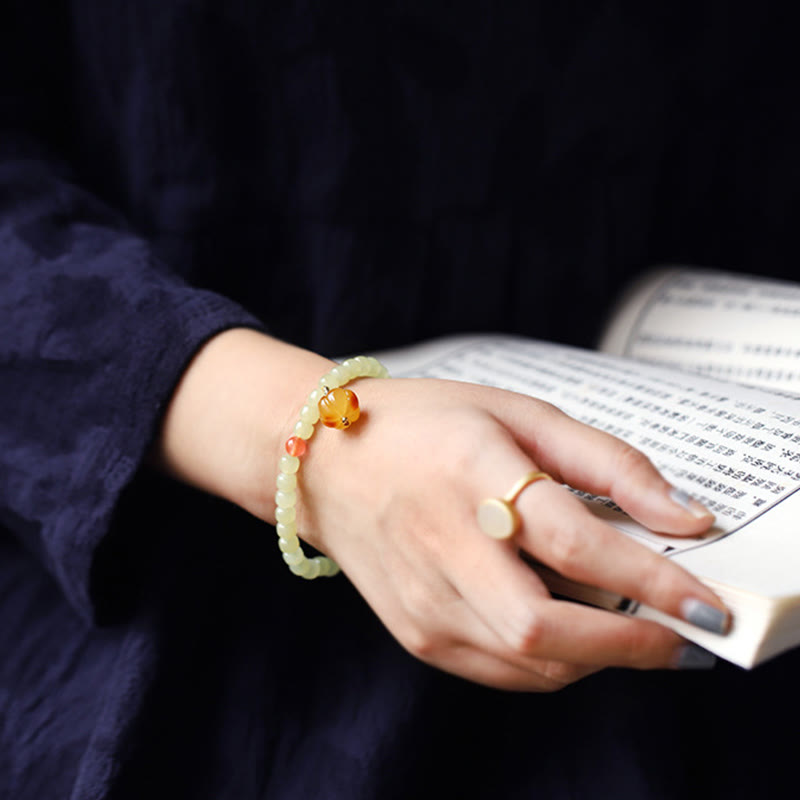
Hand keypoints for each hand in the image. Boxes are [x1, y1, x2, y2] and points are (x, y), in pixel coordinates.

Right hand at [154, 330, 727, 690]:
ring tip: (624, 622)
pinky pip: (502, 670)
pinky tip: (566, 625)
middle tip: (679, 630)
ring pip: (530, 664)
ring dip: (597, 655)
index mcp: (470, 472)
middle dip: (632, 645)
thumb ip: (608, 462)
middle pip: (547, 631)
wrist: (326, 462)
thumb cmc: (425, 426)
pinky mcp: (416, 632)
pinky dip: (552, 660)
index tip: (706, 603)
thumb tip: (684, 517)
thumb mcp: (519, 414)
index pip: (575, 546)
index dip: (653, 581)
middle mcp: (440, 547)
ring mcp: (421, 601)